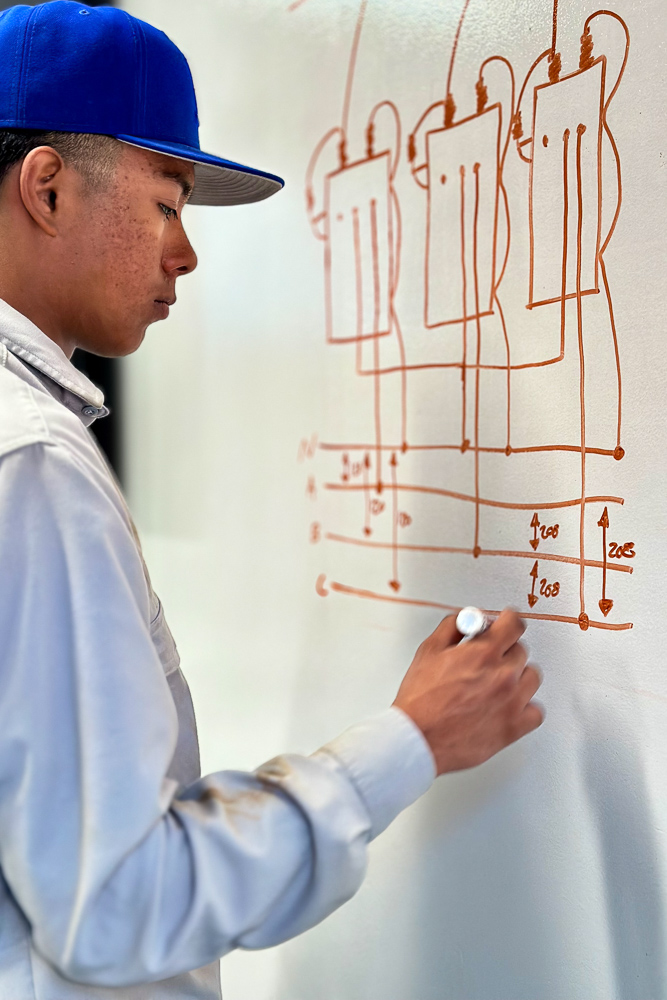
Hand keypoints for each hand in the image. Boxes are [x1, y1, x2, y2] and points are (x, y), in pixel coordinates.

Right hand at [393, 609, 542, 775]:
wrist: (418, 738)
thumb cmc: (420, 700)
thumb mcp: (428, 650)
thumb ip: (452, 628)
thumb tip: (469, 619)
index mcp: (483, 653)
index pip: (514, 624)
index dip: (508, 620)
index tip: (506, 623)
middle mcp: (503, 675)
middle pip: (521, 650)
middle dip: (505, 650)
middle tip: (488, 659)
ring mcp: (512, 702)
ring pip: (532, 677)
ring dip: (518, 676)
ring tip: (498, 683)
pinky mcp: (514, 727)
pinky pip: (536, 711)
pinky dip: (526, 707)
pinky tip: (509, 705)